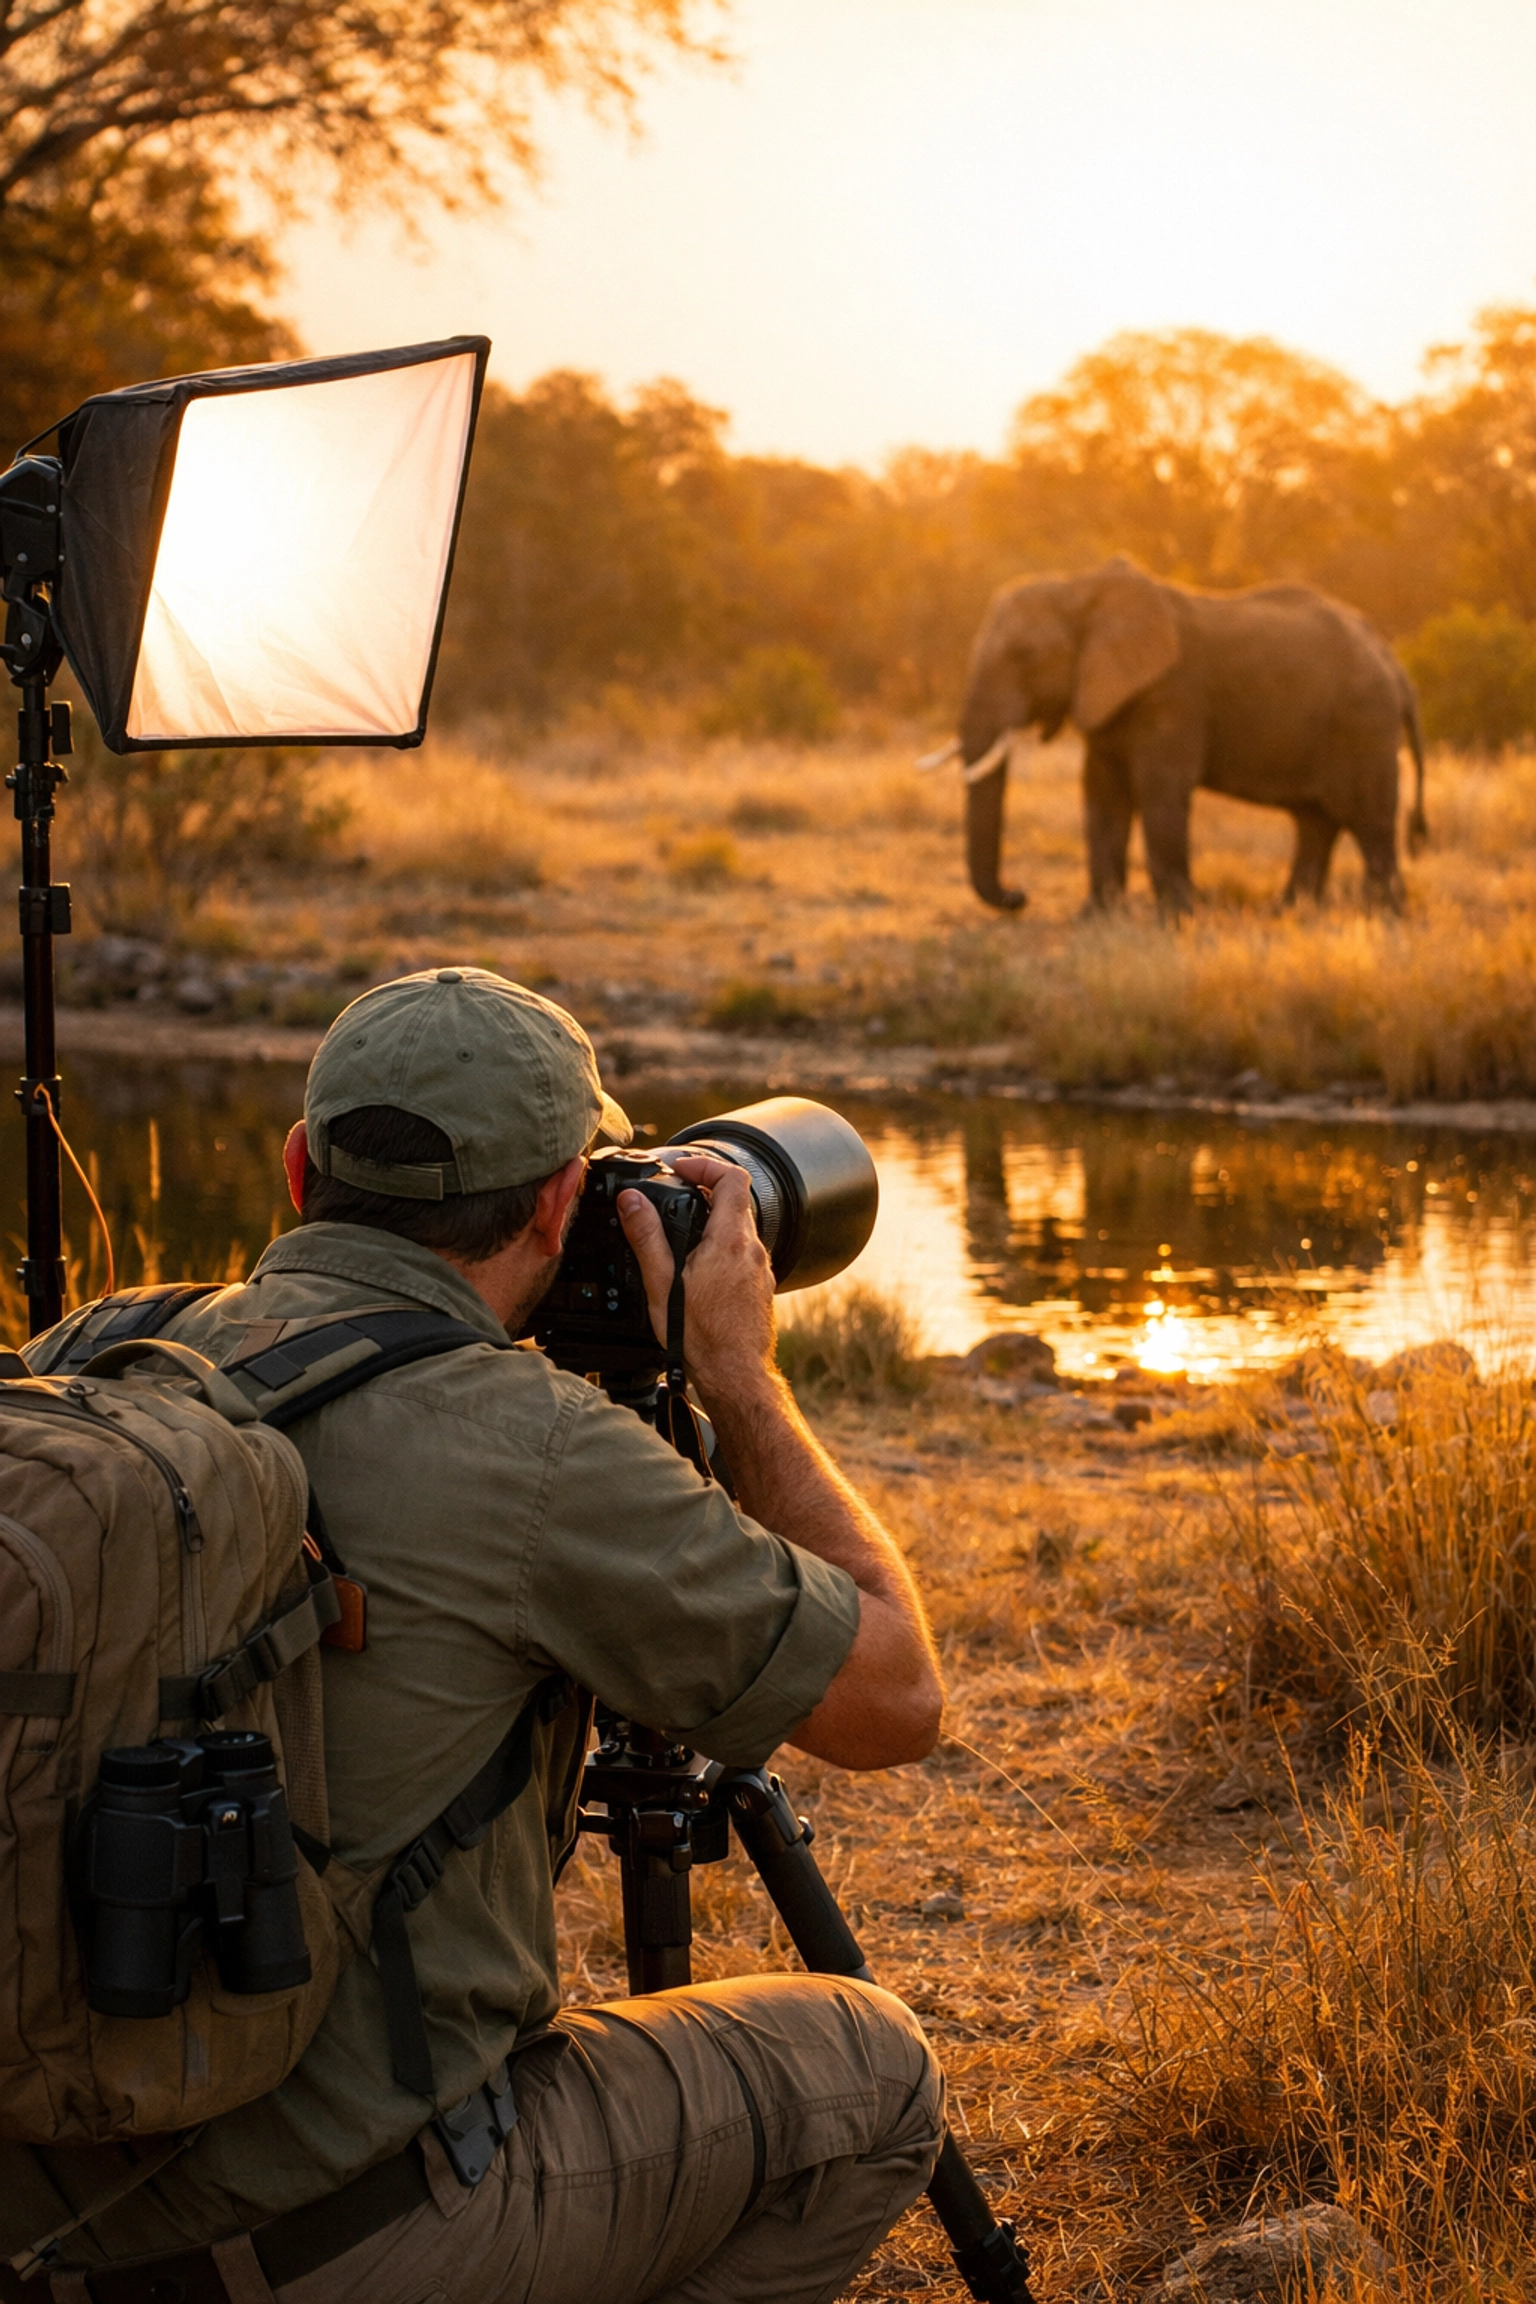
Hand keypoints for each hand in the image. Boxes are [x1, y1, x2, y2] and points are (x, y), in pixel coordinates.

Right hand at [617, 1156, 776, 1401]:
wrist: (735, 1375)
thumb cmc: (702, 1338)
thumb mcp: (662, 1284)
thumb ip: (647, 1237)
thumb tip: (632, 1201)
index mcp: (730, 1241)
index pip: (732, 1177)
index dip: (705, 1164)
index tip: (682, 1169)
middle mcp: (753, 1250)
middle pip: (735, 1201)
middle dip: (704, 1193)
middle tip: (676, 1198)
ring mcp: (761, 1270)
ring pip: (740, 1230)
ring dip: (712, 1224)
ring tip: (682, 1239)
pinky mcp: (760, 1287)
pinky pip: (743, 1255)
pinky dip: (722, 1250)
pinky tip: (699, 1273)